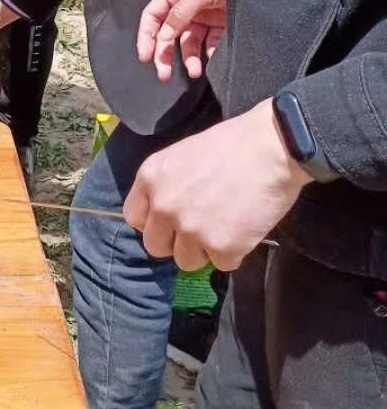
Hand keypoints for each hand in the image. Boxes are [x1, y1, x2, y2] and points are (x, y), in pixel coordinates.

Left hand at [124, 100, 308, 271]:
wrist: (273, 146)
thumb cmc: (232, 144)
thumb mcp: (182, 155)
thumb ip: (168, 185)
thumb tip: (167, 214)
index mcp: (150, 178)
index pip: (134, 219)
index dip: (154, 223)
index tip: (171, 222)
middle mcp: (164, 206)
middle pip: (156, 246)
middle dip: (177, 242)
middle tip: (202, 228)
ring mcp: (191, 229)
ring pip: (187, 261)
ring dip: (206, 250)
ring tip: (227, 225)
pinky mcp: (222, 246)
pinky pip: (222, 264)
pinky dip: (235, 252)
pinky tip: (245, 228)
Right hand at [137, 0, 230, 82]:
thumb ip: (179, 14)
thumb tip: (163, 36)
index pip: (153, 17)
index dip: (146, 37)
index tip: (145, 57)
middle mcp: (185, 5)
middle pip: (168, 34)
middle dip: (165, 54)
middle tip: (164, 74)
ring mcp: (203, 16)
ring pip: (189, 42)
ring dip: (189, 58)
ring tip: (194, 71)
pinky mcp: (220, 24)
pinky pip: (211, 43)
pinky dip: (209, 53)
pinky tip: (210, 60)